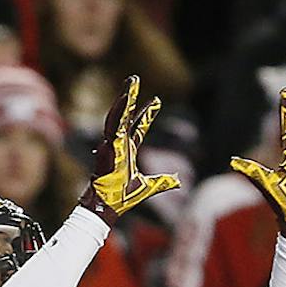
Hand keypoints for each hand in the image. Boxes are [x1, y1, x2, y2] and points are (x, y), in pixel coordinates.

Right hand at [78, 75, 181, 223]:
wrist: (107, 207)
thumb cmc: (121, 199)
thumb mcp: (148, 187)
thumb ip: (162, 182)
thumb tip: (178, 180)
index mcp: (127, 151)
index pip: (137, 127)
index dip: (146, 114)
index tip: (156, 101)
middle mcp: (118, 144)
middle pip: (125, 115)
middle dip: (130, 96)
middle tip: (135, 79)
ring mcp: (111, 144)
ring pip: (118, 116)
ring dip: (124, 98)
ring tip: (131, 82)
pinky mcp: (108, 146)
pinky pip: (113, 125)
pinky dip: (119, 112)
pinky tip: (125, 98)